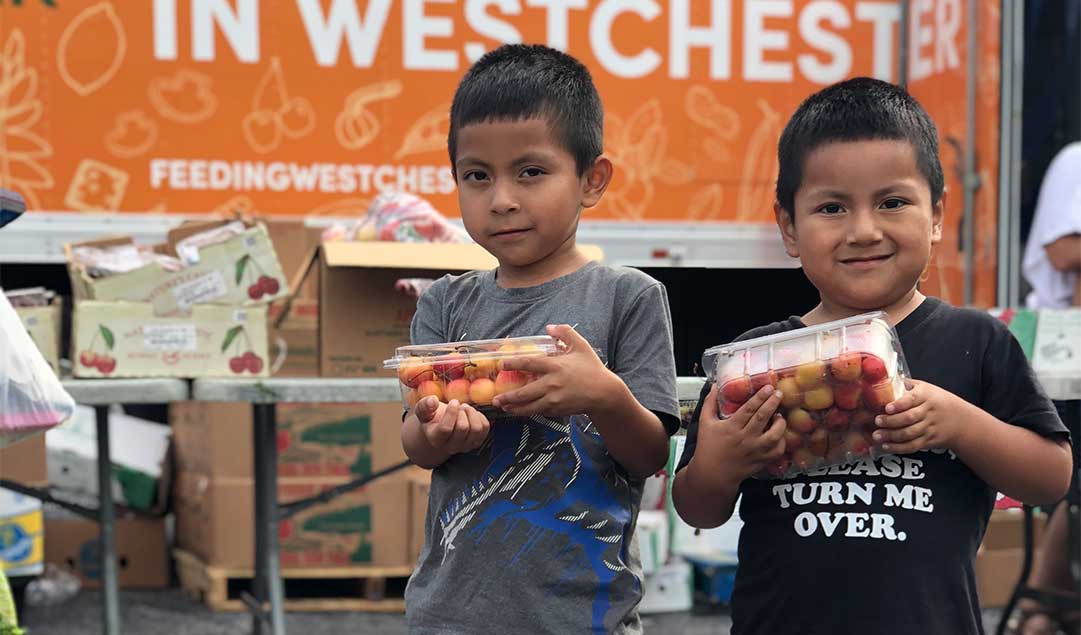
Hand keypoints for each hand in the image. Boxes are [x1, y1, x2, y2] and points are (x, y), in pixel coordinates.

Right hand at [413, 396, 490, 454]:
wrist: (441, 427)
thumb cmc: (432, 417)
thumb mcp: (423, 410)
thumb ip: (424, 406)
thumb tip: (433, 401)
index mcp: (435, 439)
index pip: (445, 428)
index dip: (451, 412)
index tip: (454, 401)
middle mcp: (451, 447)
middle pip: (463, 428)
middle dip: (462, 411)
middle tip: (459, 405)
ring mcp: (466, 446)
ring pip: (476, 429)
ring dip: (472, 413)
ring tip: (465, 408)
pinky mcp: (477, 441)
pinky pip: (485, 427)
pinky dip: (480, 416)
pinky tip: (471, 413)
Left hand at [491, 324, 616, 416]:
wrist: (605, 393)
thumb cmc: (592, 368)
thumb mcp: (581, 346)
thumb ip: (565, 333)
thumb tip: (549, 327)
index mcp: (555, 366)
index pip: (529, 363)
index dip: (513, 363)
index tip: (501, 363)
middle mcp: (552, 384)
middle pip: (524, 392)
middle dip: (508, 396)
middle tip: (495, 398)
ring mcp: (555, 399)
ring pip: (530, 406)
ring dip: (514, 408)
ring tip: (503, 407)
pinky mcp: (558, 410)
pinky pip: (539, 411)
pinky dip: (528, 411)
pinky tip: (520, 411)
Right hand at [692, 384, 785, 482]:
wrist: (712, 474)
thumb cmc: (708, 447)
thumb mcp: (705, 423)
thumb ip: (710, 403)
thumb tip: (715, 386)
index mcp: (731, 428)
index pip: (749, 409)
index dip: (760, 397)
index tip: (768, 387)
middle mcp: (745, 438)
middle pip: (763, 418)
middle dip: (773, 403)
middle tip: (779, 393)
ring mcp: (755, 451)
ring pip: (774, 435)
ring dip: (780, 423)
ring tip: (779, 415)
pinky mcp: (761, 461)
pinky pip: (777, 451)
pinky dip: (781, 441)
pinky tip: (779, 433)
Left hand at [873, 379, 965, 452]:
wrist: (961, 420)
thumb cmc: (938, 401)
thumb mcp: (926, 388)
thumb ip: (907, 385)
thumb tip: (883, 379)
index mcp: (926, 396)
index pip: (912, 399)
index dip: (899, 404)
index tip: (887, 408)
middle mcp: (928, 412)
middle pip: (909, 418)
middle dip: (891, 421)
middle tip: (877, 421)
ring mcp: (929, 427)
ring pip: (909, 433)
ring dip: (891, 436)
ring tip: (877, 435)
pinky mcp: (929, 440)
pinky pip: (913, 445)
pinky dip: (899, 447)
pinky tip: (886, 446)